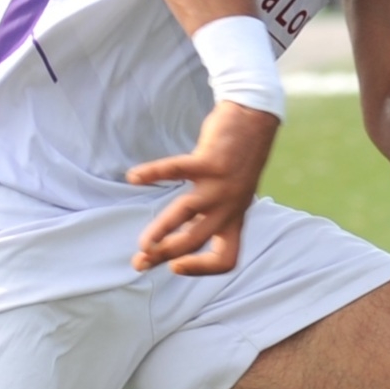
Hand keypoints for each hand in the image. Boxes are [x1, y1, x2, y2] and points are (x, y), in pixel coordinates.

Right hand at [125, 100, 276, 274]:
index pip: (226, 259)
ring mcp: (222, 184)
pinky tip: (133, 177)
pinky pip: (177, 169)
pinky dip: (153, 172)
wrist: (255, 119)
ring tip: (143, 243)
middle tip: (141, 262)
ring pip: (187, 212)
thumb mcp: (227, 196)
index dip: (201, 268)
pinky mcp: (211, 160)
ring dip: (162, 231)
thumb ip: (206, 218)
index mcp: (235, 218)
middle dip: (166, 255)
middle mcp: (230, 206)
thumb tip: (176, 241)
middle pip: (196, 240)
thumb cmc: (234, 162)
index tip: (175, 267)